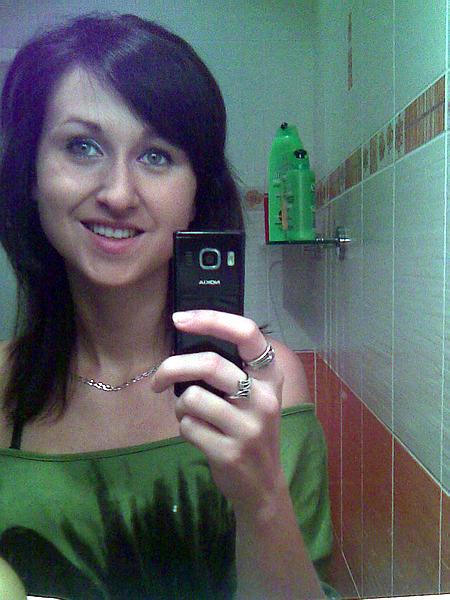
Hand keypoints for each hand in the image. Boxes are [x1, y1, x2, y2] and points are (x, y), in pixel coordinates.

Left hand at [151, 309, 285, 515]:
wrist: (264, 487)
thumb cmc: (250, 431)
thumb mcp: (254, 398)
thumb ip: (231, 372)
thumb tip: (185, 344)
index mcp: (270, 377)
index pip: (247, 333)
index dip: (212, 319)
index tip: (180, 318)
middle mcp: (264, 399)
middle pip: (210, 363)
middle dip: (173, 367)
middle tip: (158, 380)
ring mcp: (249, 427)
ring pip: (192, 397)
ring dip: (180, 406)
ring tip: (190, 416)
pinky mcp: (230, 452)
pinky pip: (188, 426)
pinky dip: (184, 428)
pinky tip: (198, 436)